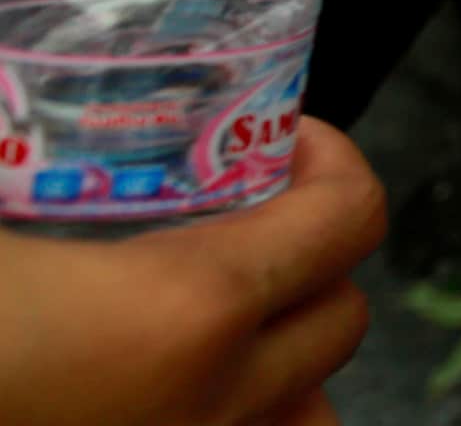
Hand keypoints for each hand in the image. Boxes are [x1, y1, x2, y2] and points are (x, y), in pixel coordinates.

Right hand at [0, 119, 386, 425]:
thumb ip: (75, 180)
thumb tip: (87, 141)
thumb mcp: (9, 235)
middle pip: (344, 318)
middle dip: (315, 259)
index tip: (285, 140)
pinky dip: (244, 411)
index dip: (333, 162)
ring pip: (310, 406)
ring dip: (286, 355)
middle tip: (243, 222)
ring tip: (214, 314)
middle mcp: (216, 399)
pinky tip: (170, 380)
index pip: (349, 219)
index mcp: (192, 307)